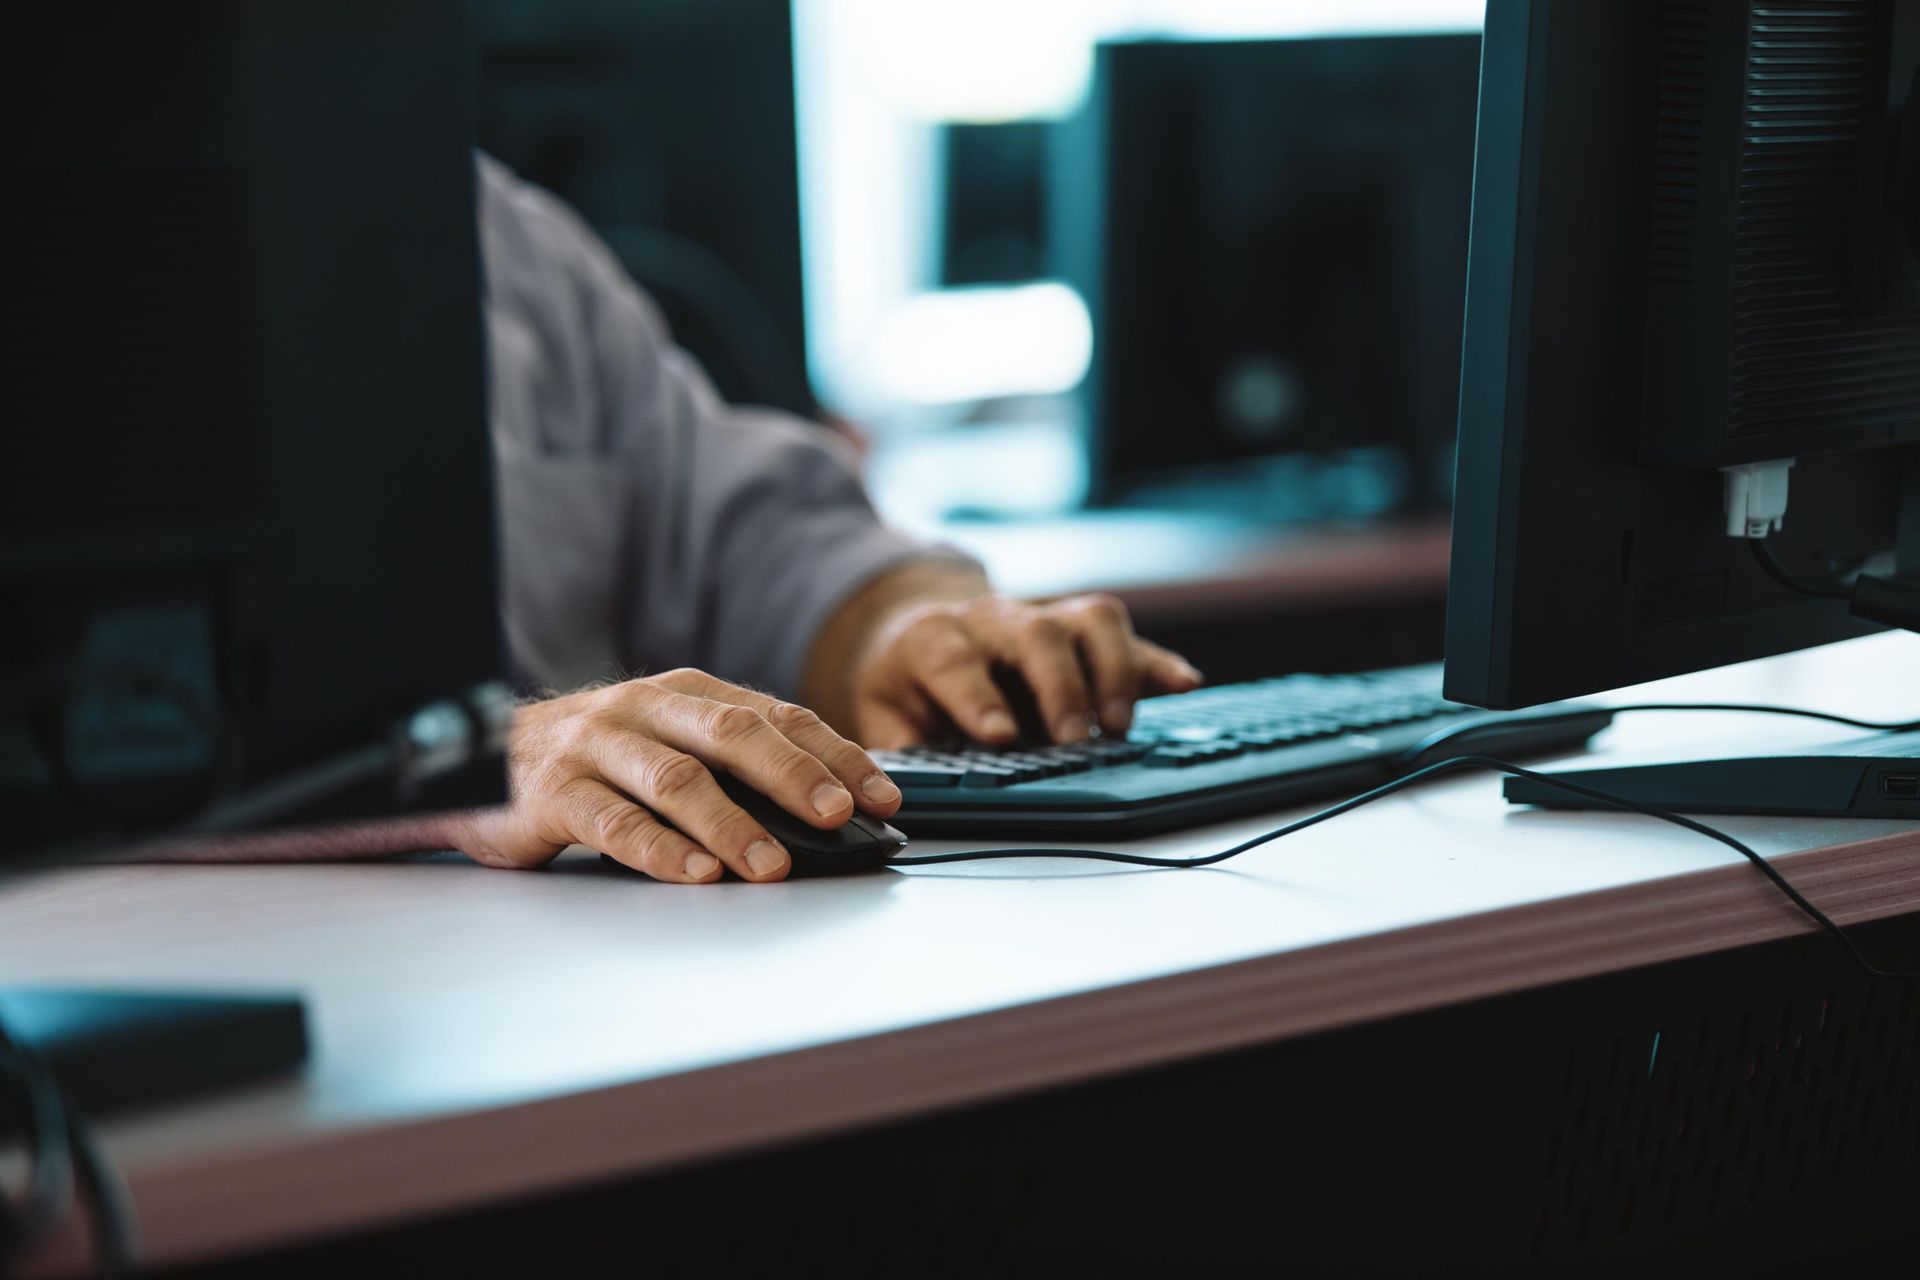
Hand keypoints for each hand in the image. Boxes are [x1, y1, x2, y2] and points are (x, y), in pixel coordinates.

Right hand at [444, 669, 901, 883]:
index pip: (777, 715)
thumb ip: (733, 765)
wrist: (479, 759)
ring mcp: (596, 746)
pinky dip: (660, 850)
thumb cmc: (595, 758)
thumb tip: (827, 810)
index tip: (881, 794)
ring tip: (771, 862)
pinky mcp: (553, 793)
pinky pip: (613, 821)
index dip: (834, 753)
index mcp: (686, 692)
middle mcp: (644, 709)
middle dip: (793, 776)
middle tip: (837, 814)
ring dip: (731, 824)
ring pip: (676, 779)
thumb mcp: (668, 742)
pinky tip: (696, 875)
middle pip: (731, 735)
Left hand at [850, 592, 1201, 747]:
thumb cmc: (909, 682)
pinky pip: (1127, 636)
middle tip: (1072, 739)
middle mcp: (995, 620)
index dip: (978, 698)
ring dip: (1112, 670)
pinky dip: (1156, 662)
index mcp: (935, 639)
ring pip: (1089, 620)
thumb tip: (905, 795)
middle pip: (1035, 635)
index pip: (955, 661)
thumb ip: (899, 751)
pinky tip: (1183, 685)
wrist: (925, 628)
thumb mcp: (883, 713)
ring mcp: (1044, 618)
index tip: (999, 738)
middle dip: (1059, 687)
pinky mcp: (1082, 631)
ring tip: (1119, 725)